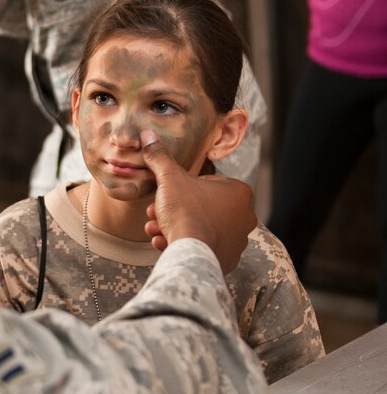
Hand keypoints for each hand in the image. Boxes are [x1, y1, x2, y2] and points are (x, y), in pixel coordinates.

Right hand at [140, 130, 255, 272]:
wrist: (191, 253)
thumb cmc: (186, 212)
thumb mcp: (169, 179)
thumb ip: (160, 157)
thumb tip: (148, 135)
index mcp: (239, 191)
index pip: (205, 183)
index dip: (179, 188)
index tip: (165, 195)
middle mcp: (245, 215)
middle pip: (200, 206)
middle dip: (173, 209)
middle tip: (155, 212)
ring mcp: (238, 239)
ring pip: (199, 226)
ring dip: (175, 226)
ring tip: (155, 229)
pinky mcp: (228, 258)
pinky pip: (202, 246)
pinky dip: (184, 243)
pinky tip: (165, 243)